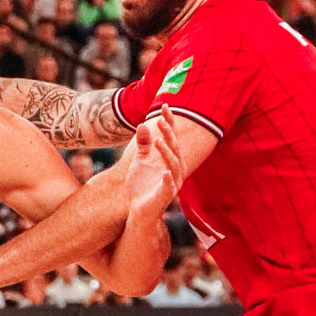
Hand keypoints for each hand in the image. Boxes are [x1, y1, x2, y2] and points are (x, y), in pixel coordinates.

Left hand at [125, 105, 184, 221]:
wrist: (140, 210)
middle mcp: (175, 168)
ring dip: (166, 152)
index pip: (172, 137)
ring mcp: (173, 183)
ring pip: (173, 165)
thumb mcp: (140, 161)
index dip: (170, 122)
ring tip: (157, 141)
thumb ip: (142, 144)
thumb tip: (141, 124)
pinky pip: (169, 186)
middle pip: (174, 148)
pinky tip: (164, 172)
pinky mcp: (165, 196)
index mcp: (170, 159)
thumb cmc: (142, 185)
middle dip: (168, 134)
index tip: (165, 105)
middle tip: (160, 120)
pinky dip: (168, 179)